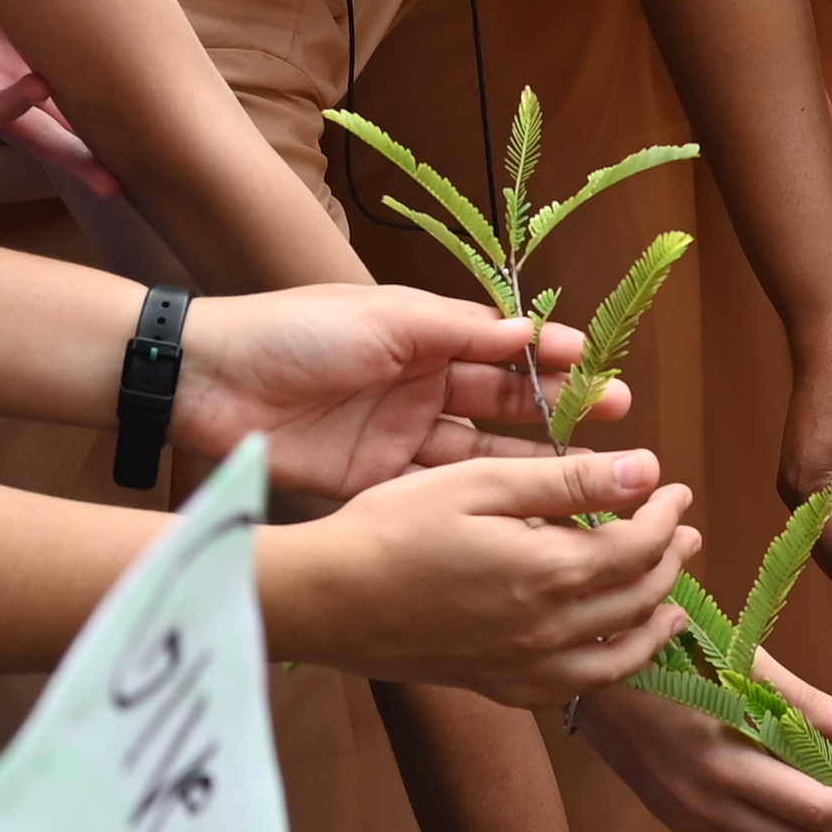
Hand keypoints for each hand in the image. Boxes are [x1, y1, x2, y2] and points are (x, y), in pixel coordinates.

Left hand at [183, 284, 616, 502]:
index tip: (602, 368)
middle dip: (559, 412)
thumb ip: (458, 330)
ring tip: (588, 475)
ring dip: (532, 462)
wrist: (210, 380)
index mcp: (422, 336)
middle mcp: (419, 385)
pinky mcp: (377, 481)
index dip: (551, 359)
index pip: (502, 348)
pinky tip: (526, 512)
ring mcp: (400, 436)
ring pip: (481, 452)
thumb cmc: (295, 331)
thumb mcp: (385, 318)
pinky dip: (482, 499)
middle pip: (502, 403)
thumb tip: (528, 332)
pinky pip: (441, 490)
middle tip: (620, 424)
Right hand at [262, 450, 699, 703]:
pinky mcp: (494, 684)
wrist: (326, 599)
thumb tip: (645, 472)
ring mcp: (523, 665)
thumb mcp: (481, 484)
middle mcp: (549, 630)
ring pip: (617, 659)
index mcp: (551, 572)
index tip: (673, 488)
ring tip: (672, 605)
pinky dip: (605, 671)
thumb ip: (569, 481)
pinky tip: (606, 653)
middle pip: (638, 600)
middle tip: (682, 533)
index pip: (638, 547)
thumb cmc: (392, 528)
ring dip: (653, 626)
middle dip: (669, 562)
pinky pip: (571, 689)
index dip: (664, 515)